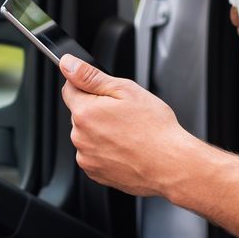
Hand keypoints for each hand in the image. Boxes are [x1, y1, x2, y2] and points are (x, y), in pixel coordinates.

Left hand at [59, 55, 202, 198]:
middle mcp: (80, 137)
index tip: (104, 92)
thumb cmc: (154, 129)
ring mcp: (87, 157)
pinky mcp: (95, 172)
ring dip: (101, 132)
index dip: (87, 86)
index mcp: (85, 112)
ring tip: (128, 134)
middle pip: (80, 113)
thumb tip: (68, 64)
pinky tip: (126, 149)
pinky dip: (106, 151)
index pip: (69, 89)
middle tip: (124, 115)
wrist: (170, 164)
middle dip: (97, 110)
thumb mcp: (126, 90)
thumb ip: (91, 76)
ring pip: (88, 135)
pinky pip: (94, 155)